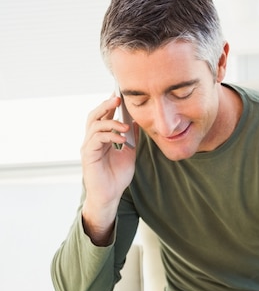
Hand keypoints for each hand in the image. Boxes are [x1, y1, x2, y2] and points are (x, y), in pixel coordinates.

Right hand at [81, 96, 136, 243]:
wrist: (110, 196)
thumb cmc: (117, 177)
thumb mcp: (129, 153)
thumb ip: (132, 138)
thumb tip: (138, 121)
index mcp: (101, 138)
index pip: (103, 116)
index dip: (110, 105)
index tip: (119, 95)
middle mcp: (92, 140)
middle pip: (94, 116)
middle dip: (106, 105)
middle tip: (118, 99)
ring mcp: (88, 147)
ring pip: (94, 125)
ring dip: (111, 122)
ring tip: (125, 126)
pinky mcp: (88, 155)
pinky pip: (96, 139)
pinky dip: (109, 136)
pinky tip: (121, 138)